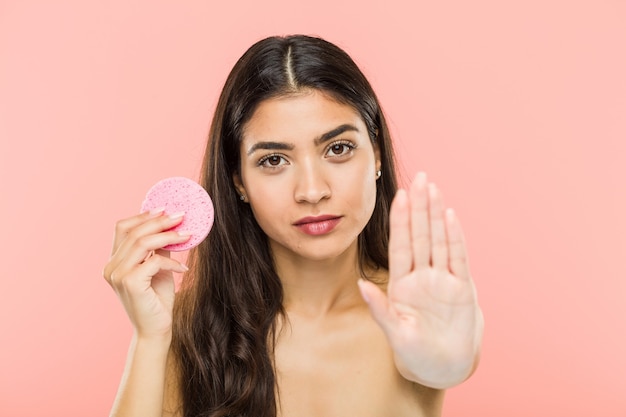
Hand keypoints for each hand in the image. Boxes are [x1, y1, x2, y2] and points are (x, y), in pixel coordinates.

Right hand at [103, 209, 190, 339]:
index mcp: (114, 261)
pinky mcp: (130, 283)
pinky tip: (184, 267)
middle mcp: (111, 266)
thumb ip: (159, 249)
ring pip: (143, 243)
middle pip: (134, 232)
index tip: (164, 208)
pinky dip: (172, 261)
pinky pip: (154, 261)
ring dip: (168, 236)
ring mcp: (117, 275)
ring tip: (187, 235)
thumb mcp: (159, 268)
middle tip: (181, 216)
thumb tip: (172, 225)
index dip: (143, 216)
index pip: (122, 228)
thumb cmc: (157, 300)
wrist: (155, 330)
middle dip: (160, 221)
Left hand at [358, 172, 482, 388]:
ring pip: (439, 241)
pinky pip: (458, 258)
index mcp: (402, 284)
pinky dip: (454, 238)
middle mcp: (422, 277)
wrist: (443, 368)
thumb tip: (360, 284)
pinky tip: (450, 216)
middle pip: (420, 235)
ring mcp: (443, 280)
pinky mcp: (462, 289)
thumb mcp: (394, 332)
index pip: (400, 246)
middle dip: (419, 207)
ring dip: (435, 215)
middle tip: (419, 178)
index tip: (399, 196)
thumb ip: (379, 308)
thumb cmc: (414, 354)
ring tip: (433, 189)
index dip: (400, 221)